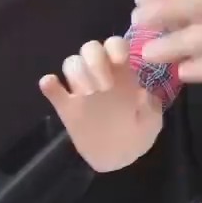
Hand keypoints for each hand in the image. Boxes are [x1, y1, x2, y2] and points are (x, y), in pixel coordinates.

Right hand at [39, 37, 162, 171]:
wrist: (119, 158)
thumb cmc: (139, 134)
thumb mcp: (153, 122)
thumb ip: (150, 107)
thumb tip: (141, 93)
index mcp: (123, 74)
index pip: (115, 44)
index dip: (115, 47)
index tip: (121, 60)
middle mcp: (101, 76)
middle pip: (90, 48)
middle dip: (96, 60)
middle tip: (105, 86)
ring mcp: (81, 91)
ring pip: (71, 63)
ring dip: (78, 73)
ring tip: (90, 95)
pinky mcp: (66, 107)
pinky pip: (51, 89)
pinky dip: (49, 84)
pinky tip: (53, 86)